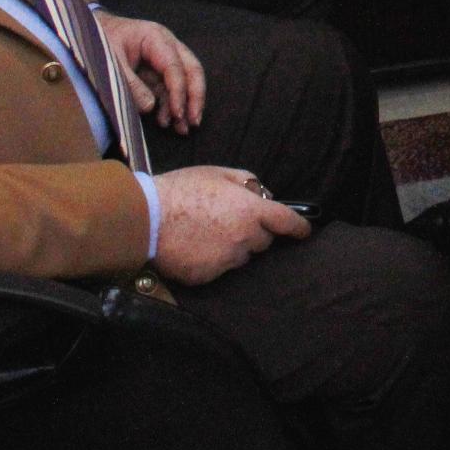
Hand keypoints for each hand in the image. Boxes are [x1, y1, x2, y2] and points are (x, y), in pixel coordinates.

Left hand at [94, 10, 204, 132]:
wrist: (87, 31)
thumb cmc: (99, 40)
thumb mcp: (110, 61)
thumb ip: (130, 83)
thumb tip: (150, 107)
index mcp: (156, 38)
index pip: (175, 66)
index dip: (179, 91)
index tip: (178, 113)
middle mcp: (166, 46)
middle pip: (191, 70)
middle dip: (195, 97)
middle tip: (193, 121)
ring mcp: (162, 59)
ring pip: (183, 81)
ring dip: (184, 105)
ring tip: (181, 129)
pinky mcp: (155, 71)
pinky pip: (168, 88)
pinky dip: (169, 105)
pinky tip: (165, 121)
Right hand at [152, 166, 310, 285]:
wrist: (146, 218)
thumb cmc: (181, 190)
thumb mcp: (218, 173)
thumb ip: (247, 182)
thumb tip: (264, 195)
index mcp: (251, 211)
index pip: (287, 222)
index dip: (299, 227)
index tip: (304, 231)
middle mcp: (245, 238)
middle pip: (263, 240)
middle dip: (254, 231)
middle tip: (228, 219)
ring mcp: (227, 260)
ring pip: (242, 256)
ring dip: (234, 246)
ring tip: (206, 231)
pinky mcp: (209, 276)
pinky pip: (220, 268)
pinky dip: (213, 259)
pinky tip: (195, 246)